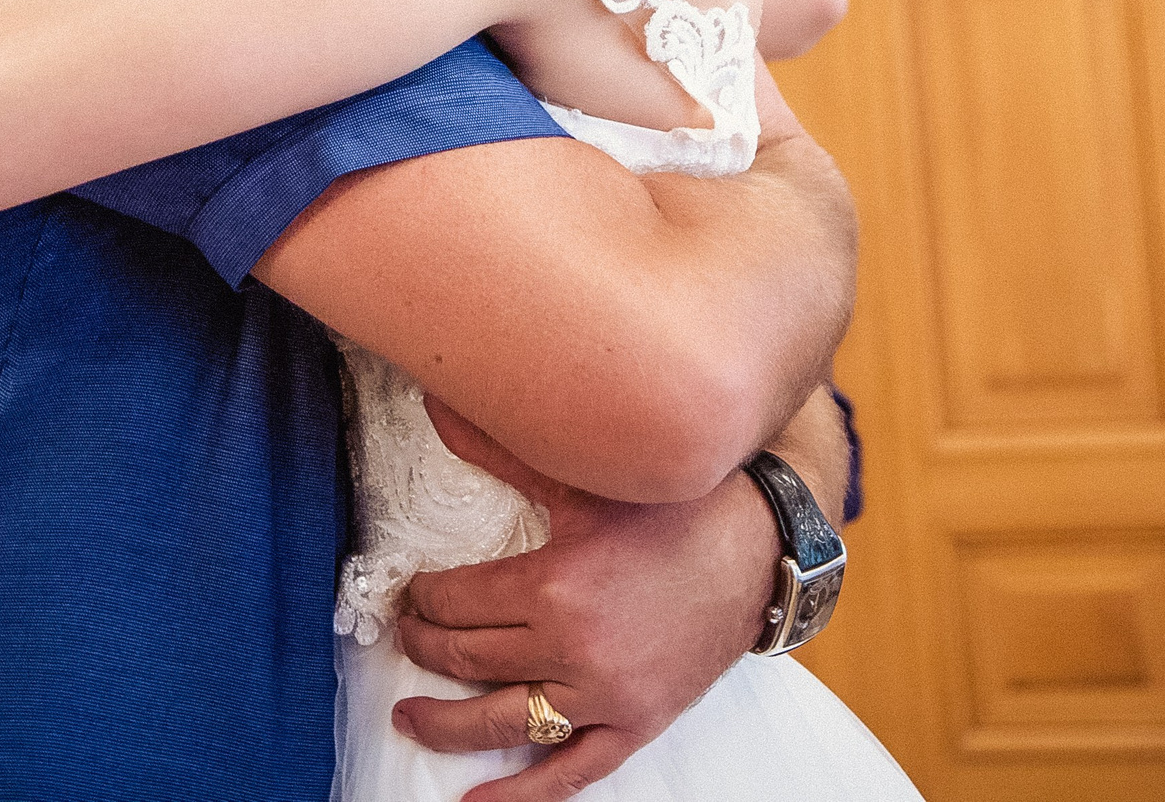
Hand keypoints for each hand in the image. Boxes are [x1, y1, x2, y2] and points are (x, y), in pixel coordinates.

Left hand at [393, 398, 777, 801]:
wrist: (759, 544)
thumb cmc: (676, 504)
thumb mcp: (582, 474)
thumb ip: (500, 446)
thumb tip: (436, 402)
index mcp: (555, 586)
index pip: (456, 604)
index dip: (421, 600)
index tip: (409, 594)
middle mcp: (574, 649)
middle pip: (468, 660)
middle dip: (423, 650)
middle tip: (405, 638)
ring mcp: (606, 695)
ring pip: (502, 722)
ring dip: (446, 723)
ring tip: (411, 715)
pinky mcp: (637, 722)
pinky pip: (570, 772)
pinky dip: (519, 794)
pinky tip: (475, 801)